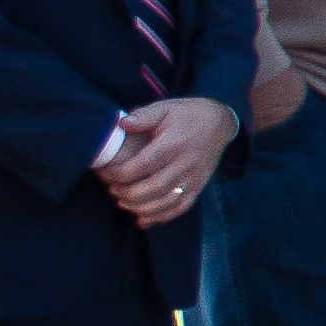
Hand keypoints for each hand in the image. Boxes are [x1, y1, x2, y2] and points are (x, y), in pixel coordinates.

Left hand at [93, 96, 234, 222]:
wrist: (219, 123)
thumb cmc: (187, 114)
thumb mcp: (165, 107)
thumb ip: (143, 116)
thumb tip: (121, 123)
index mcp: (175, 143)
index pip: (145, 164)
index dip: (121, 173)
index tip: (106, 173)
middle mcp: (186, 163)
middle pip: (155, 187)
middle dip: (128, 193)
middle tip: (112, 189)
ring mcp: (194, 178)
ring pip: (167, 202)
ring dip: (141, 208)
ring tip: (123, 202)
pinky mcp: (198, 187)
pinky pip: (181, 208)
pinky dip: (161, 217)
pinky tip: (143, 218)